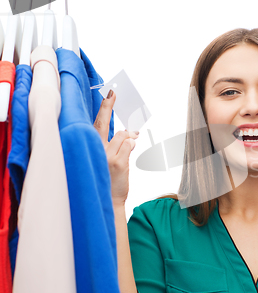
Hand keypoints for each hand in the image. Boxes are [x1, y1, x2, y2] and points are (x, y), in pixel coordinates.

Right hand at [94, 90, 138, 205]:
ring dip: (129, 137)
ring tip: (131, 142)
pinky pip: (129, 144)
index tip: (109, 93)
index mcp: (90, 147)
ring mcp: (106, 155)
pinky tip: (130, 150)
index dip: (103, 108)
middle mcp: (94, 149)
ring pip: (122, 134)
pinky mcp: (117, 161)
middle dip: (107, 107)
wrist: (108, 199)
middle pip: (102, 123)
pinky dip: (132, 145)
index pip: (96, 124)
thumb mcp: (108, 160)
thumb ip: (116, 145)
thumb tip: (130, 132)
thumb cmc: (107, 179)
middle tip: (113, 92)